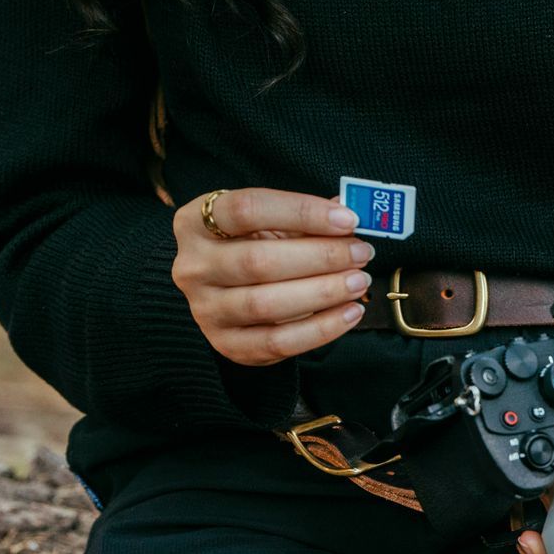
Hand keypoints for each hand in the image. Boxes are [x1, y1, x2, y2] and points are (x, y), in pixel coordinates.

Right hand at [171, 188, 375, 365]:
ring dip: (323, 293)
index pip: (246, 209)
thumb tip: (350, 213)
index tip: (347, 220)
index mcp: (195, 222)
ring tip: (358, 281)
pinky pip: (278, 342)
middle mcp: (193, 266)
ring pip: (266, 304)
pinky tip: (350, 312)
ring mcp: (205, 310)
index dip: (301, 212)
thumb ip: (302, 218)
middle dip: (320, 257)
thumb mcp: (267, 224)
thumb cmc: (250, 247)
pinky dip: (321, 329)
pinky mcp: (227, 344)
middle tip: (360, 253)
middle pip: (258, 261)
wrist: (223, 293)